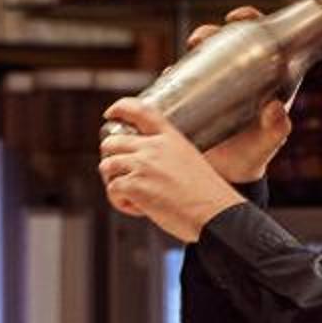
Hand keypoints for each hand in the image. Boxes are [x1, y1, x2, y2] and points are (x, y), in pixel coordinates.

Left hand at [98, 98, 247, 244]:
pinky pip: (112, 190)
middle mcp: (153, 148)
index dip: (120, 108)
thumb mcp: (191, 160)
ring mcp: (142, 166)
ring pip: (107, 166)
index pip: (140, 110)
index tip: (110, 114)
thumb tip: (151, 167)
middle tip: (120, 174)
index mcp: (170, 138)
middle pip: (112, 142)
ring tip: (132, 196)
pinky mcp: (134, 186)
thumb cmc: (208, 195)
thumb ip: (168, 155)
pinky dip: (121, 202)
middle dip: (110, 157)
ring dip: (113, 181)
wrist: (214, 214)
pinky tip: (140, 209)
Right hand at [183, 6, 295, 184]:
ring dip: (193, 47)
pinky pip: (182, 79)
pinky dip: (174, 73)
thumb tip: (275, 108)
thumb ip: (276, 129)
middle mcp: (238, 77)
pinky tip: (169, 74)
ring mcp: (214, 87)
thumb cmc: (253, 155)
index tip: (237, 18)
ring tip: (187, 52)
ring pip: (202, 57)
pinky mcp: (193, 99)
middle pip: (225, 42)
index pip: (260, 39)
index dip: (250, 20)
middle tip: (200, 39)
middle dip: (211, 32)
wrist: (227, 176)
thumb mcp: (268, 142)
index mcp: (263, 79)